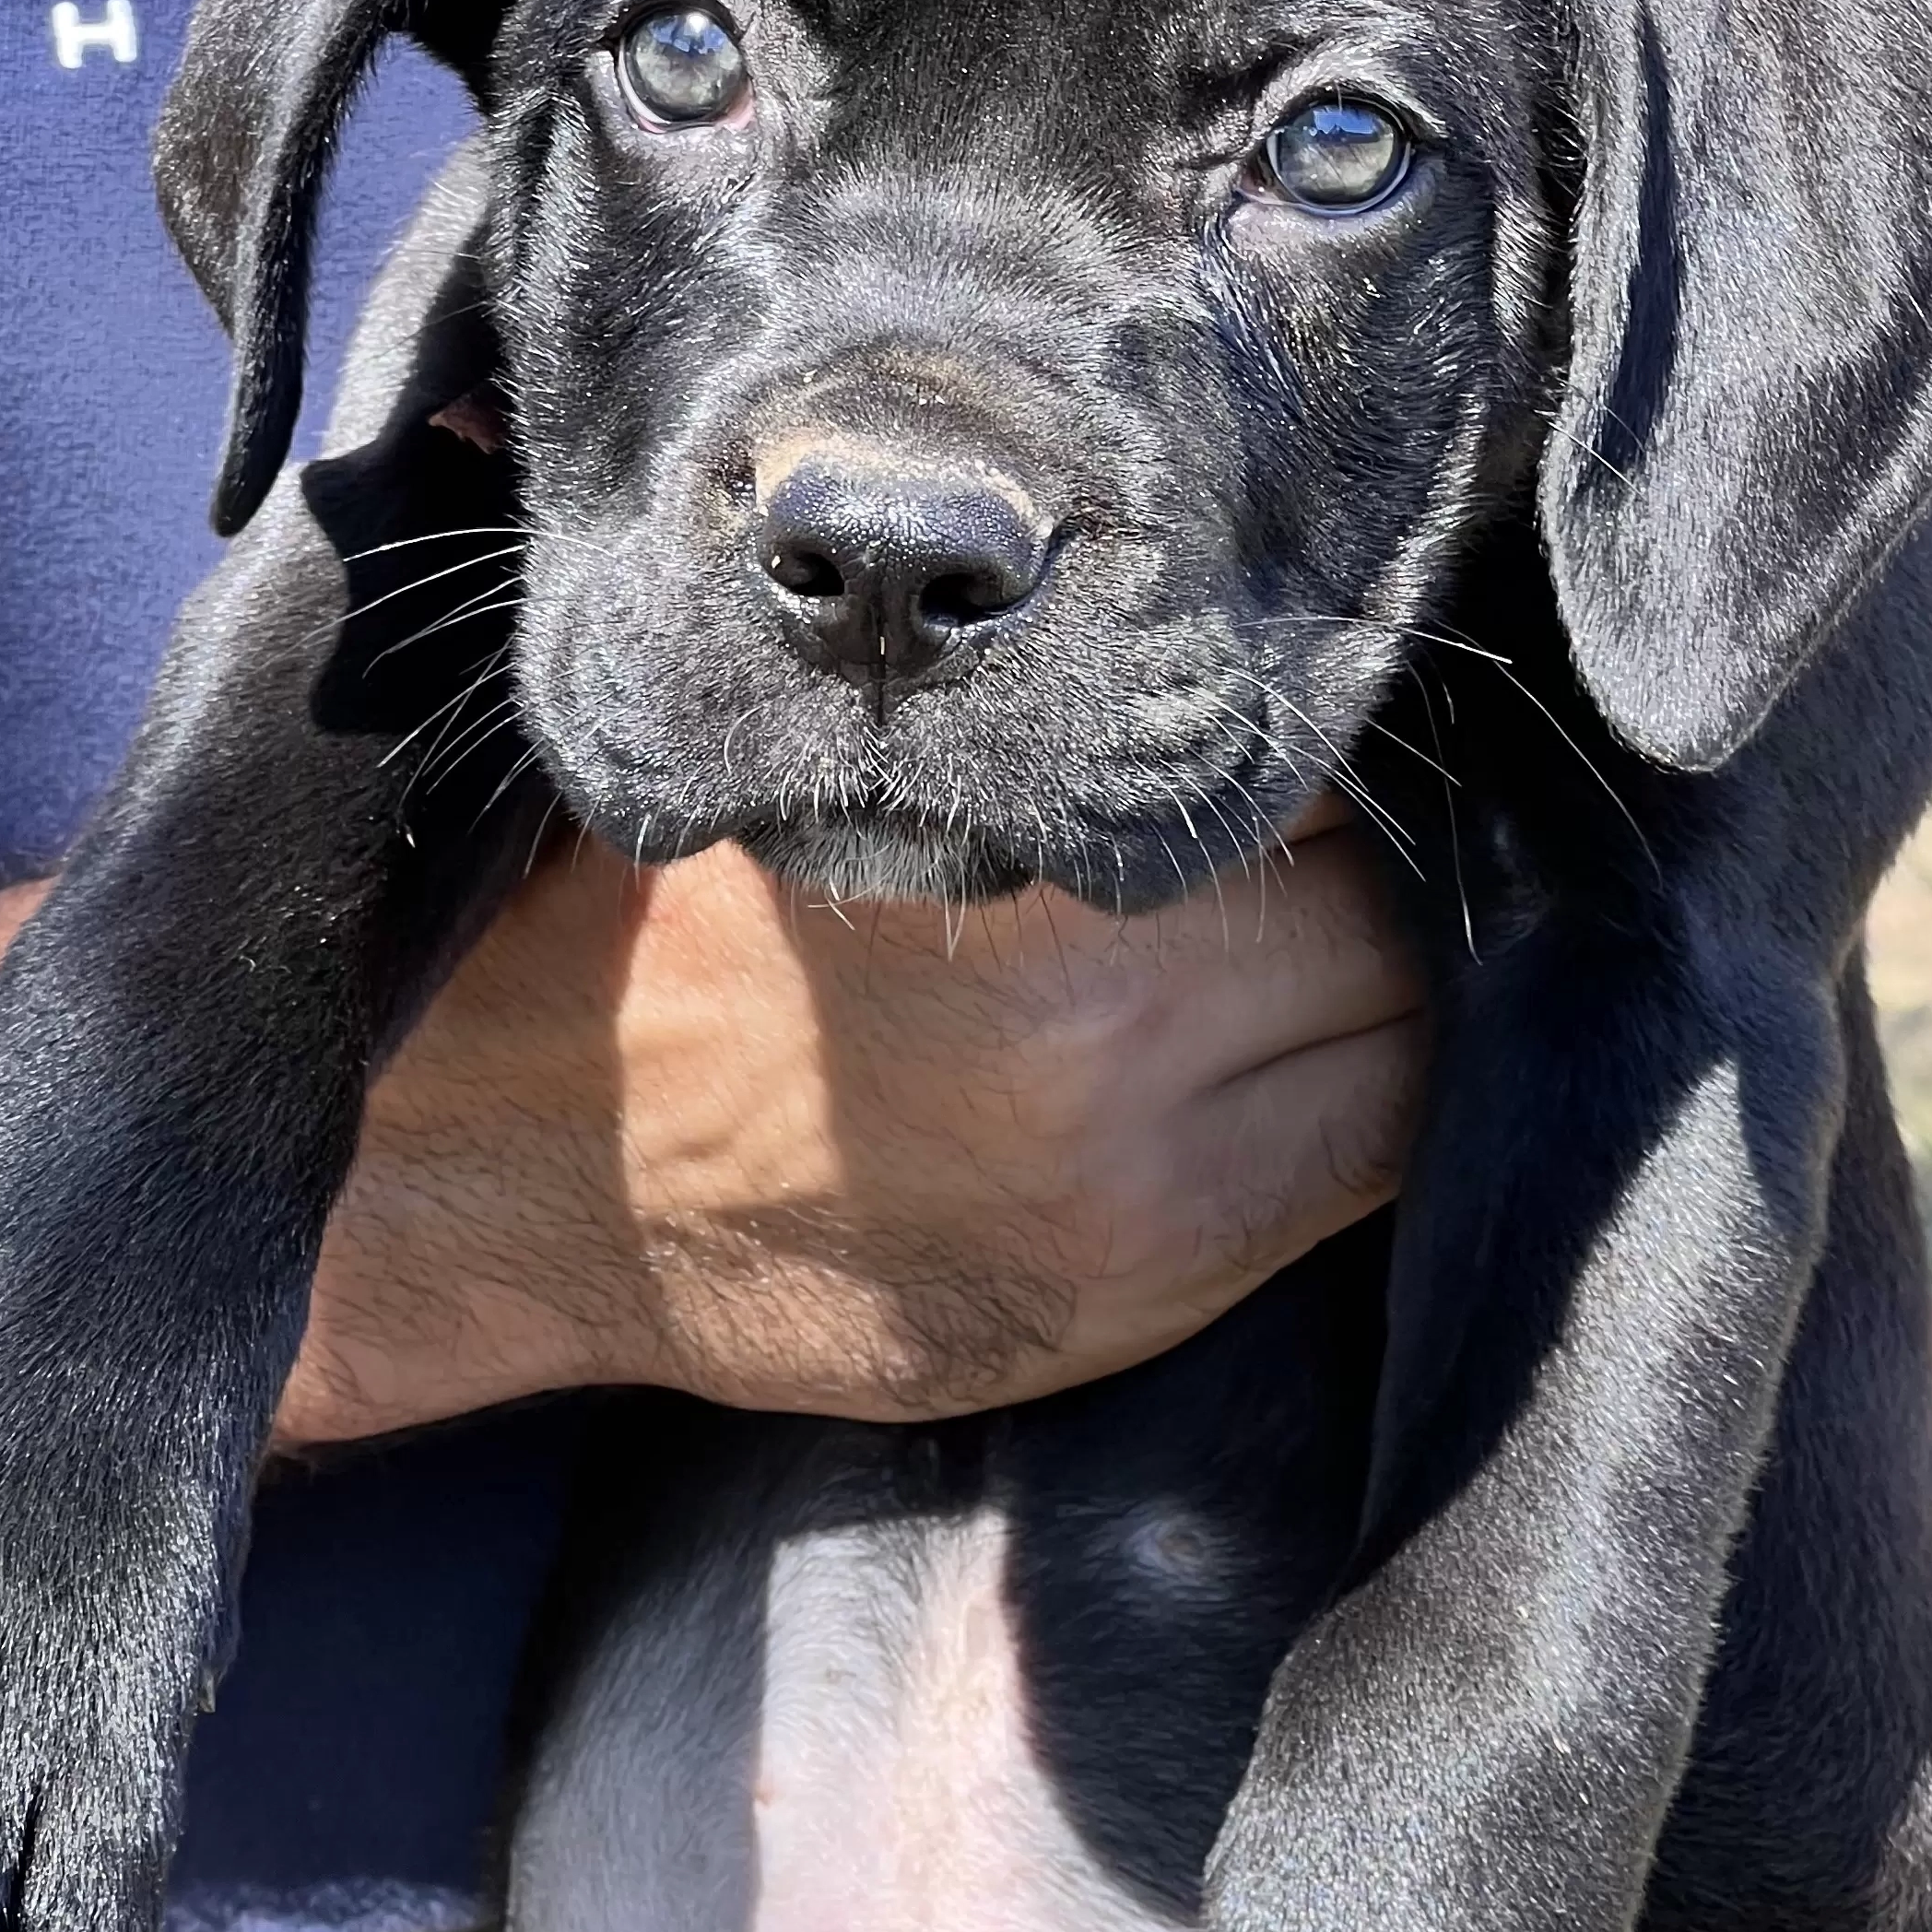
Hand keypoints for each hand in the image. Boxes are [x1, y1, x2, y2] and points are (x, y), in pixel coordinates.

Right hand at [283, 812, 1427, 1436]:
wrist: (519, 1167)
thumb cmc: (655, 935)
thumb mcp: (820, 774)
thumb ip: (1016, 737)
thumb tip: (1204, 649)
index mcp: (1017, 855)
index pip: (1309, 760)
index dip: (1339, 738)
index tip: (1321, 723)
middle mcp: (1105, 1018)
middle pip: (1391, 899)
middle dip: (1393, 864)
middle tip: (1356, 841)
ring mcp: (1140, 1169)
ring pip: (1413, 1038)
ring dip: (1409, 988)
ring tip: (1346, 949)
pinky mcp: (1149, 1282)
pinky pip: (1368, 1173)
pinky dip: (1381, 1107)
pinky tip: (1331, 1061)